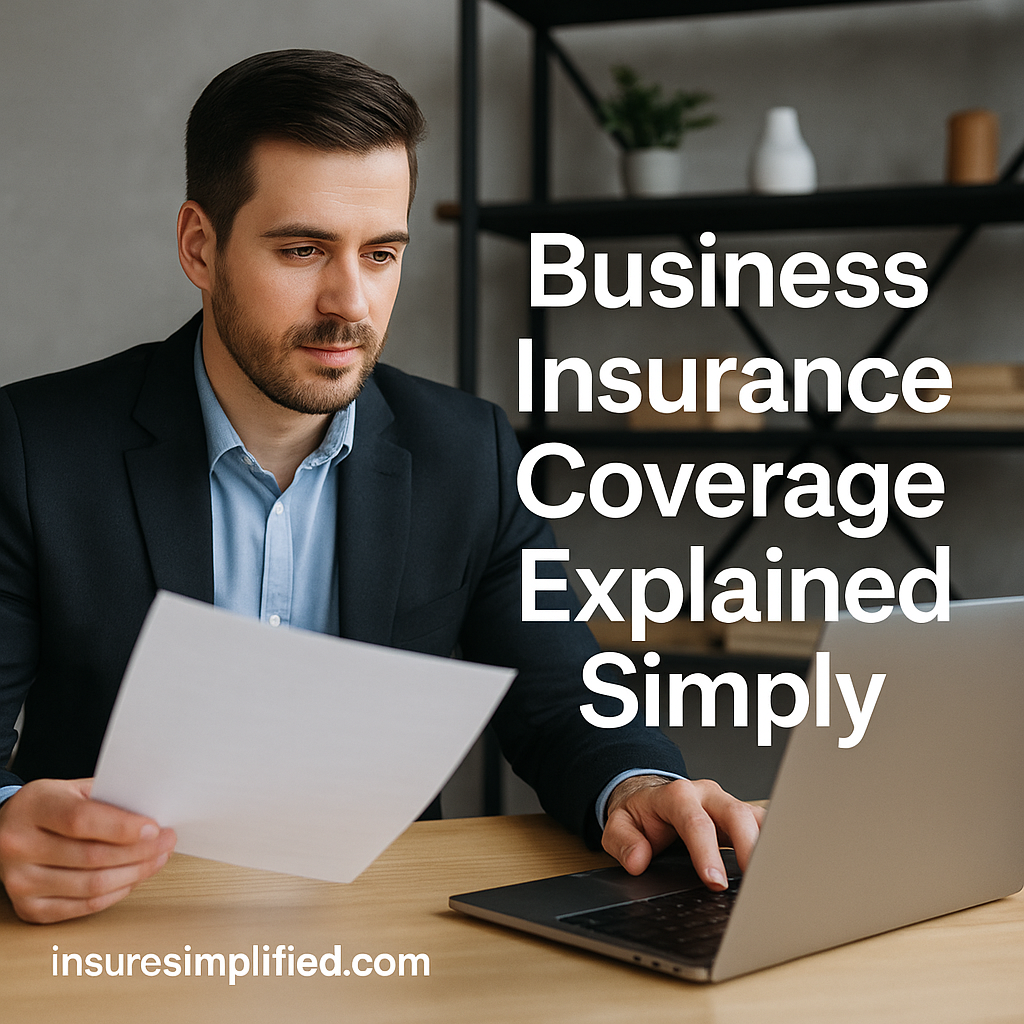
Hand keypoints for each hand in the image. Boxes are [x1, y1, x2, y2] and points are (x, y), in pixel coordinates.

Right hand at [0, 778, 175, 922]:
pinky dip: (115, 893)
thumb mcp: (73, 788)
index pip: (81, 821)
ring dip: (134, 874)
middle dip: (140, 852)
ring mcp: (20, 881)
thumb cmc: (49, 806)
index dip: (123, 827)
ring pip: (91, 886)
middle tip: (167, 842)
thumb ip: (108, 797)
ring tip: (157, 859)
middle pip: (91, 857)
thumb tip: (153, 812)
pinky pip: (82, 907)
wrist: (6, 830)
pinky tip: (133, 878)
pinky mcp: (28, 908)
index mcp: (33, 807)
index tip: (154, 828)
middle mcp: (20, 846)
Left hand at [602, 776, 764, 890]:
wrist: (649, 797)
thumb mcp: (618, 824)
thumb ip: (623, 842)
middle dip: (749, 848)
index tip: (715, 882)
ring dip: (769, 846)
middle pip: (736, 814)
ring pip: (757, 817)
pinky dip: (775, 844)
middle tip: (755, 883)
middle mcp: (706, 795)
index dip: (707, 852)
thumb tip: (638, 861)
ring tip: (776, 878)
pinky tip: (780, 867)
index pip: (695, 822)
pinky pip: (765, 825)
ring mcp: (727, 802)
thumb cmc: (639, 814)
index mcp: (676, 795)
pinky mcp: (742, 815)